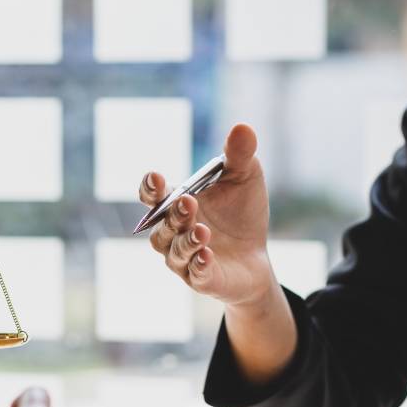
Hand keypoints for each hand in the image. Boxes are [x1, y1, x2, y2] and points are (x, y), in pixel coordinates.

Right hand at [140, 123, 273, 307]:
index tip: (156, 178)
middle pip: (161, 225)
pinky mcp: (202, 280)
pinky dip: (199, 264)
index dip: (149, 188)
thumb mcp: (245, 178)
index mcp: (176, 203)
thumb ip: (238, 155)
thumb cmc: (241, 213)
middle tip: (189, 202)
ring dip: (186, 240)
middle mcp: (172, 232)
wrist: (257, 255)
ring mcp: (184, 258)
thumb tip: (242, 127)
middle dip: (174, 214)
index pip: (152, 196)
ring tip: (203, 230)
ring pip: (173, 252)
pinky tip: (207, 254)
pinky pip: (194, 274)